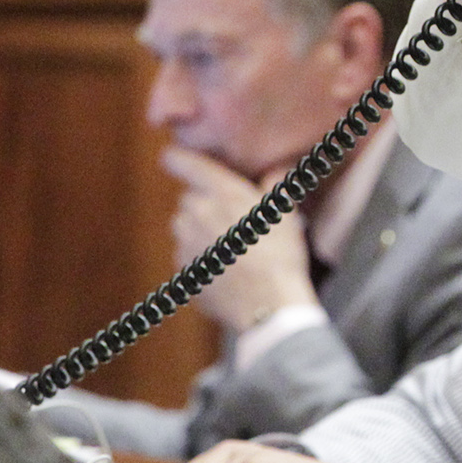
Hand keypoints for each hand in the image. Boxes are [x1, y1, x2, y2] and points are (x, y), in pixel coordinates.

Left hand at [165, 147, 318, 333]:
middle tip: (233, 215)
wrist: (269, 304)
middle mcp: (195, 213)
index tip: (177, 158)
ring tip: (230, 245)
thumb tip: (277, 169)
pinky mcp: (183, 272)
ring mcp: (185, 245)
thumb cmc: (281, 254)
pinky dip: (201, 258)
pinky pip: (187, 256)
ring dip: (200, 230)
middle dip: (205, 202)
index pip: (181, 162)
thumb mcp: (284, 212)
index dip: (178, 158)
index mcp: (220, 191)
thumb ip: (275, 185)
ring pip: (185, 228)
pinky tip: (227, 268)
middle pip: (188, 198)